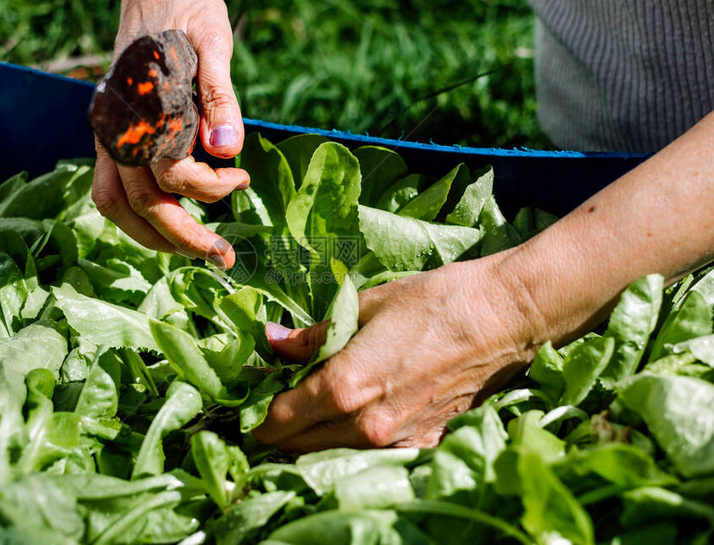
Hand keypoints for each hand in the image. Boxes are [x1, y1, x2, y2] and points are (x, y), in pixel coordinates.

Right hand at [92, 0, 247, 267]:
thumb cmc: (186, 13)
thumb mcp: (211, 41)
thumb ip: (219, 95)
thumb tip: (227, 150)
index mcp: (139, 109)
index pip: (169, 173)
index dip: (210, 187)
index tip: (242, 179)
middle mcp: (115, 130)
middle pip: (141, 203)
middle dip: (184, 238)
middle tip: (225, 259)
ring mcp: (108, 136)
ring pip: (118, 205)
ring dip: (155, 237)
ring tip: (195, 252)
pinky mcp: (111, 138)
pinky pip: (112, 191)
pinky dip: (138, 218)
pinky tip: (168, 225)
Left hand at [253, 255, 537, 452]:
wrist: (505, 318)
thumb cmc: (435, 302)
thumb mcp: (364, 307)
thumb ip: (313, 336)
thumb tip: (272, 343)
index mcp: (345, 387)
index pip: (280, 421)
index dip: (258, 416)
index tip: (252, 405)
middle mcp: (366, 426)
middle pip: (299, 447)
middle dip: (279, 432)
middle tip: (273, 407)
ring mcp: (397, 441)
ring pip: (331, 455)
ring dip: (311, 440)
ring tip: (308, 411)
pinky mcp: (423, 443)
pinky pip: (369, 453)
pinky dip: (348, 442)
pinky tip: (352, 415)